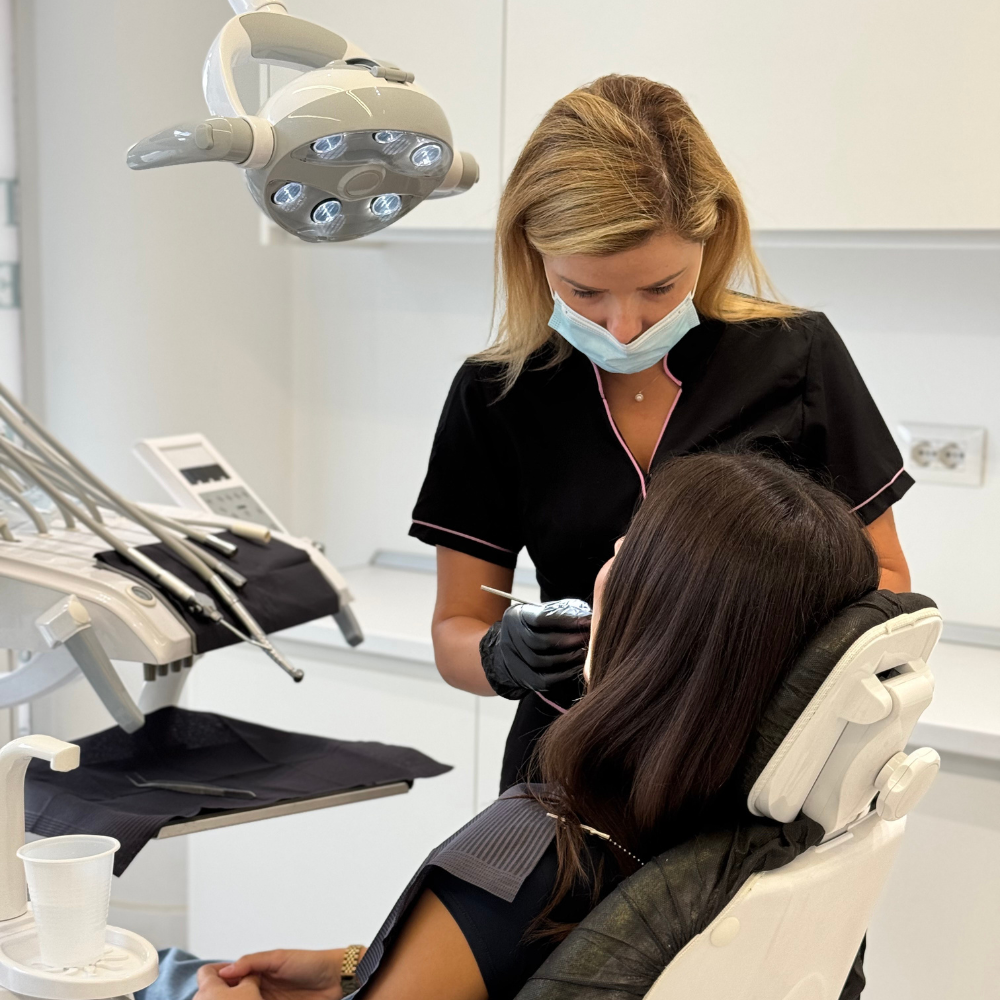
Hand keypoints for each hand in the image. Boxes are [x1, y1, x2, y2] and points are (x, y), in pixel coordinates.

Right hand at [197, 949, 346, 999]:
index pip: (233, 979)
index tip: (202, 991)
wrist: (337, 978)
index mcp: (259, 971)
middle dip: (224, 999)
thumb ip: (253, 962)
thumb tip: (226, 969)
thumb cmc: (312, 962)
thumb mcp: (279, 958)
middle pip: (236, 996)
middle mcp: (261, 988)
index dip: (219, 985)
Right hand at [479, 599, 591, 698]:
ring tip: (586, 652)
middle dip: (569, 640)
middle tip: (589, 638)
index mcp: (516, 616)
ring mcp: (513, 659)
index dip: (567, 620)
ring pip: (542, 662)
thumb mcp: (543, 612)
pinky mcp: (523, 678)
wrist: (510, 650)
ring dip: (568, 658)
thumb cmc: (536, 627)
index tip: (588, 620)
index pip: (541, 618)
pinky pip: (545, 679)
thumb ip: (563, 611)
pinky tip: (578, 667)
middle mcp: (510, 637)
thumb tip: (589, 616)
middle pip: (541, 642)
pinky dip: (564, 674)